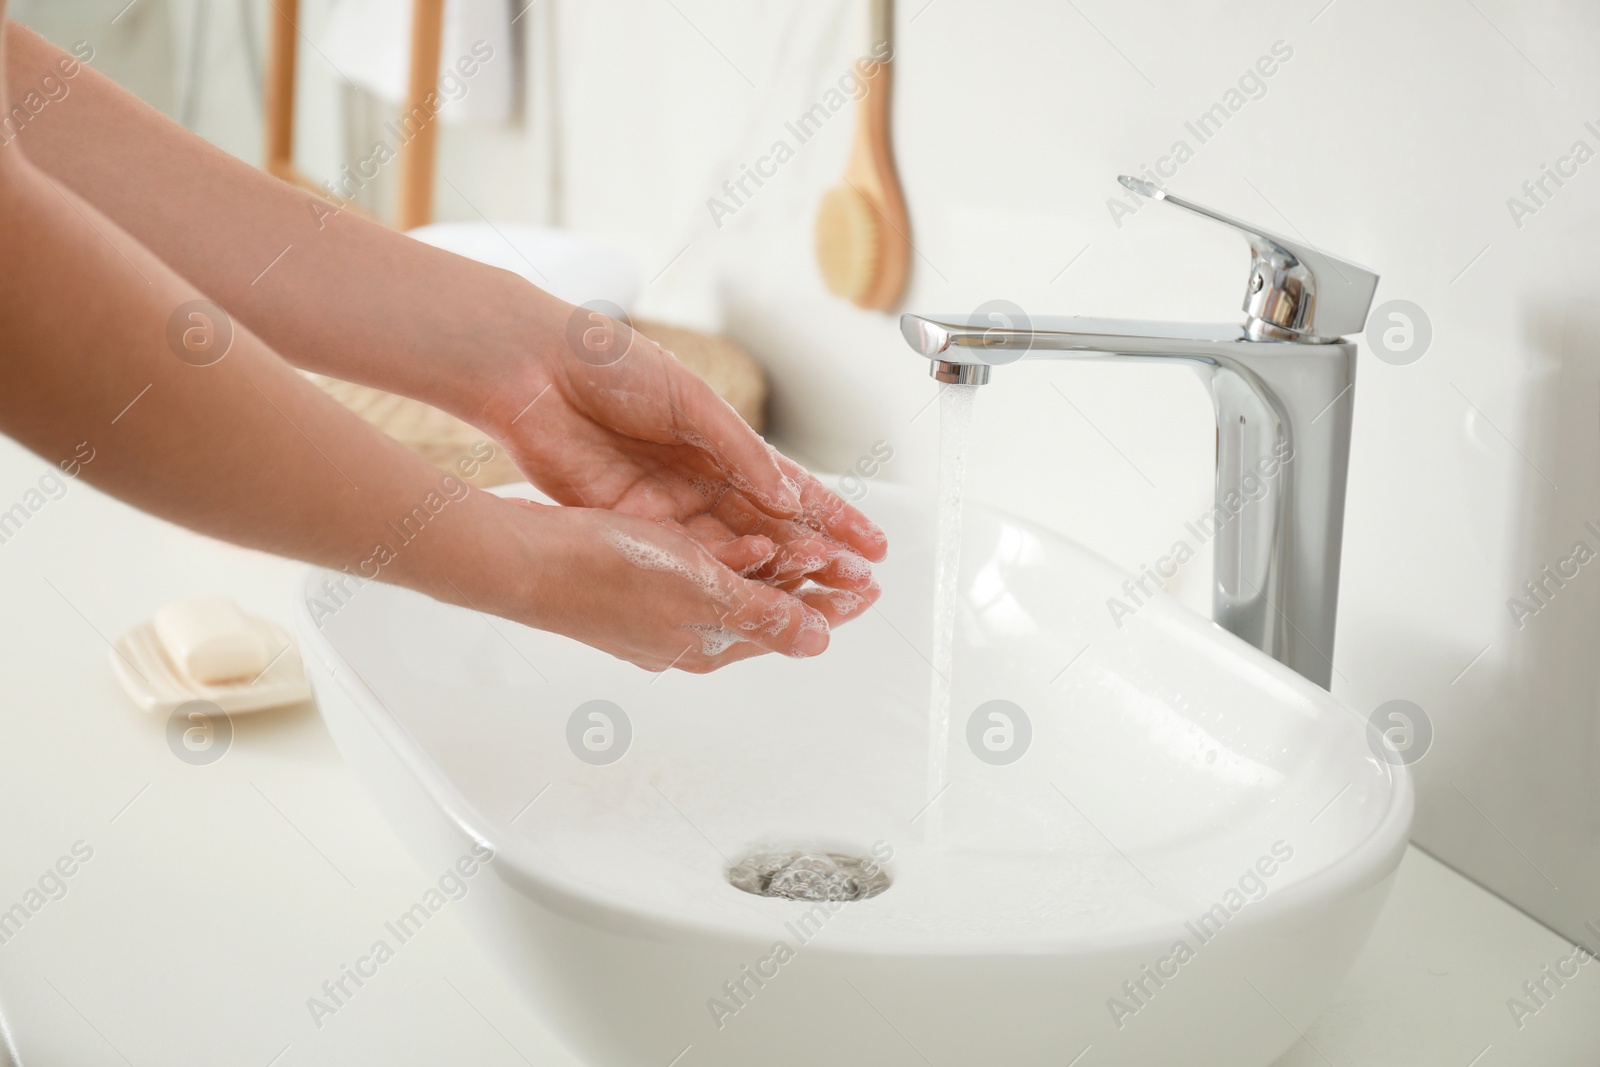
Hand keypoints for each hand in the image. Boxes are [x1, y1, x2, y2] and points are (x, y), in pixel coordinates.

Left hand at [481, 308, 887, 601]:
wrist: (535, 369)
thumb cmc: (611, 363)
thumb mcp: (690, 401)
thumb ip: (739, 452)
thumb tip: (787, 498)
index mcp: (720, 441)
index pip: (788, 488)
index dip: (832, 516)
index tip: (871, 543)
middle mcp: (698, 478)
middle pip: (765, 528)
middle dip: (813, 556)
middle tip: (855, 584)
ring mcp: (664, 506)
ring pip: (729, 550)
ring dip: (772, 573)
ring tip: (816, 594)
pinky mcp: (628, 523)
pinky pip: (680, 555)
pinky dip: (716, 572)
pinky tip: (750, 588)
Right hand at [506, 502, 880, 671]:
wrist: (525, 560)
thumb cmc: (605, 574)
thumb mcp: (702, 594)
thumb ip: (764, 614)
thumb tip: (817, 640)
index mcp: (710, 643)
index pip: (789, 626)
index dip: (833, 605)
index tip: (869, 587)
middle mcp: (688, 632)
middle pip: (767, 608)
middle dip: (814, 587)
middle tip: (855, 569)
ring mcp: (659, 609)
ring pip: (735, 588)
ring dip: (778, 568)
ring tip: (815, 552)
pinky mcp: (634, 580)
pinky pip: (698, 571)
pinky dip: (730, 554)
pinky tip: (741, 539)